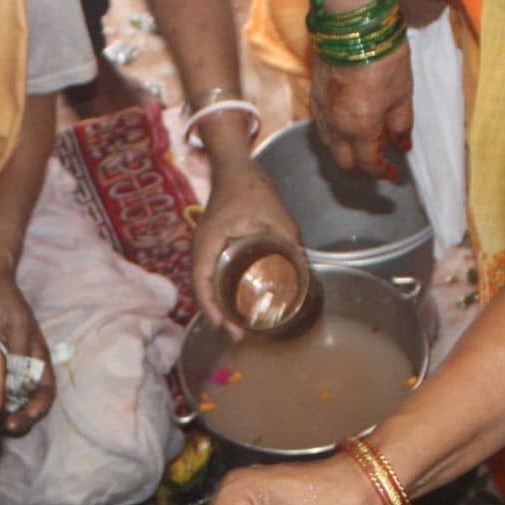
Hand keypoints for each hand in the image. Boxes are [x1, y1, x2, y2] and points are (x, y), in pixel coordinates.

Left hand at [0, 260, 55, 434]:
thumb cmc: (4, 298)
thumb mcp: (17, 323)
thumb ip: (22, 352)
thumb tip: (29, 386)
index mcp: (35, 363)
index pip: (43, 396)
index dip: (32, 413)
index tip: (14, 422)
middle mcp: (17, 372)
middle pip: (16, 407)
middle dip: (1, 424)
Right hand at [187, 162, 304, 337]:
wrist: (236, 169)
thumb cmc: (251, 189)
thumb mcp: (276, 216)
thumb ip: (290, 242)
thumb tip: (304, 272)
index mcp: (209, 241)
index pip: (201, 281)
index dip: (210, 308)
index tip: (224, 326)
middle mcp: (201, 248)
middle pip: (201, 290)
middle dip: (217, 315)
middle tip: (237, 335)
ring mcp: (204, 249)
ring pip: (205, 286)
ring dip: (218, 307)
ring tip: (236, 326)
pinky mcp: (210, 249)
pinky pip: (210, 276)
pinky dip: (219, 293)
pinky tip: (235, 304)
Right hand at [310, 40, 413, 181]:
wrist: (354, 27)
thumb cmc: (383, 58)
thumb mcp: (402, 94)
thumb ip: (401, 124)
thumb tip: (402, 145)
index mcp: (361, 129)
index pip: (369, 164)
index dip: (383, 172)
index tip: (394, 174)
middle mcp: (337, 127)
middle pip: (344, 162)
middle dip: (361, 169)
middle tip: (375, 165)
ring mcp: (321, 111)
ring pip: (329, 145)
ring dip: (345, 152)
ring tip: (359, 147)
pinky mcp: (314, 95)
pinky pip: (322, 125)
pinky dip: (334, 134)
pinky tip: (344, 126)